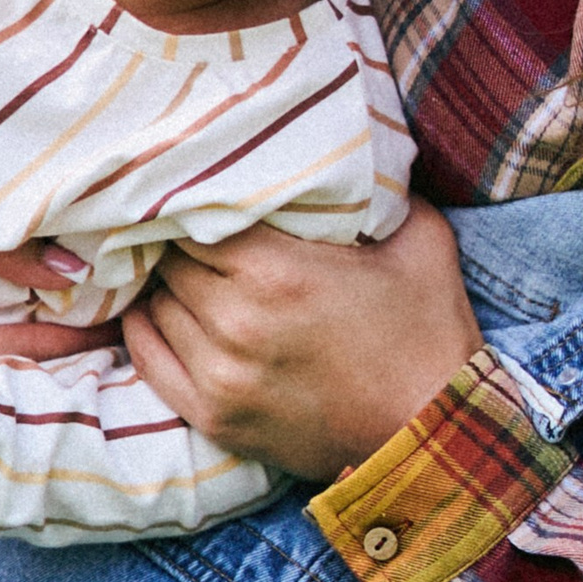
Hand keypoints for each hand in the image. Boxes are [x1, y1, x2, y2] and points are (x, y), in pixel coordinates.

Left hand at [123, 207, 478, 482]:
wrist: (433, 434)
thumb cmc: (428, 330)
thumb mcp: (420, 238)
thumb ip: (376, 187)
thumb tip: (344, 147)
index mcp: (277, 271)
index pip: (192, 216)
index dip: (199, 203)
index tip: (211, 198)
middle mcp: (237, 323)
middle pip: (171, 260)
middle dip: (186, 244)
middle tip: (206, 236)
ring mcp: (221, 377)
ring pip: (158, 305)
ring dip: (172, 288)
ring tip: (197, 276)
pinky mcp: (216, 418)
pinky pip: (149, 358)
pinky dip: (151, 330)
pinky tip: (170, 314)